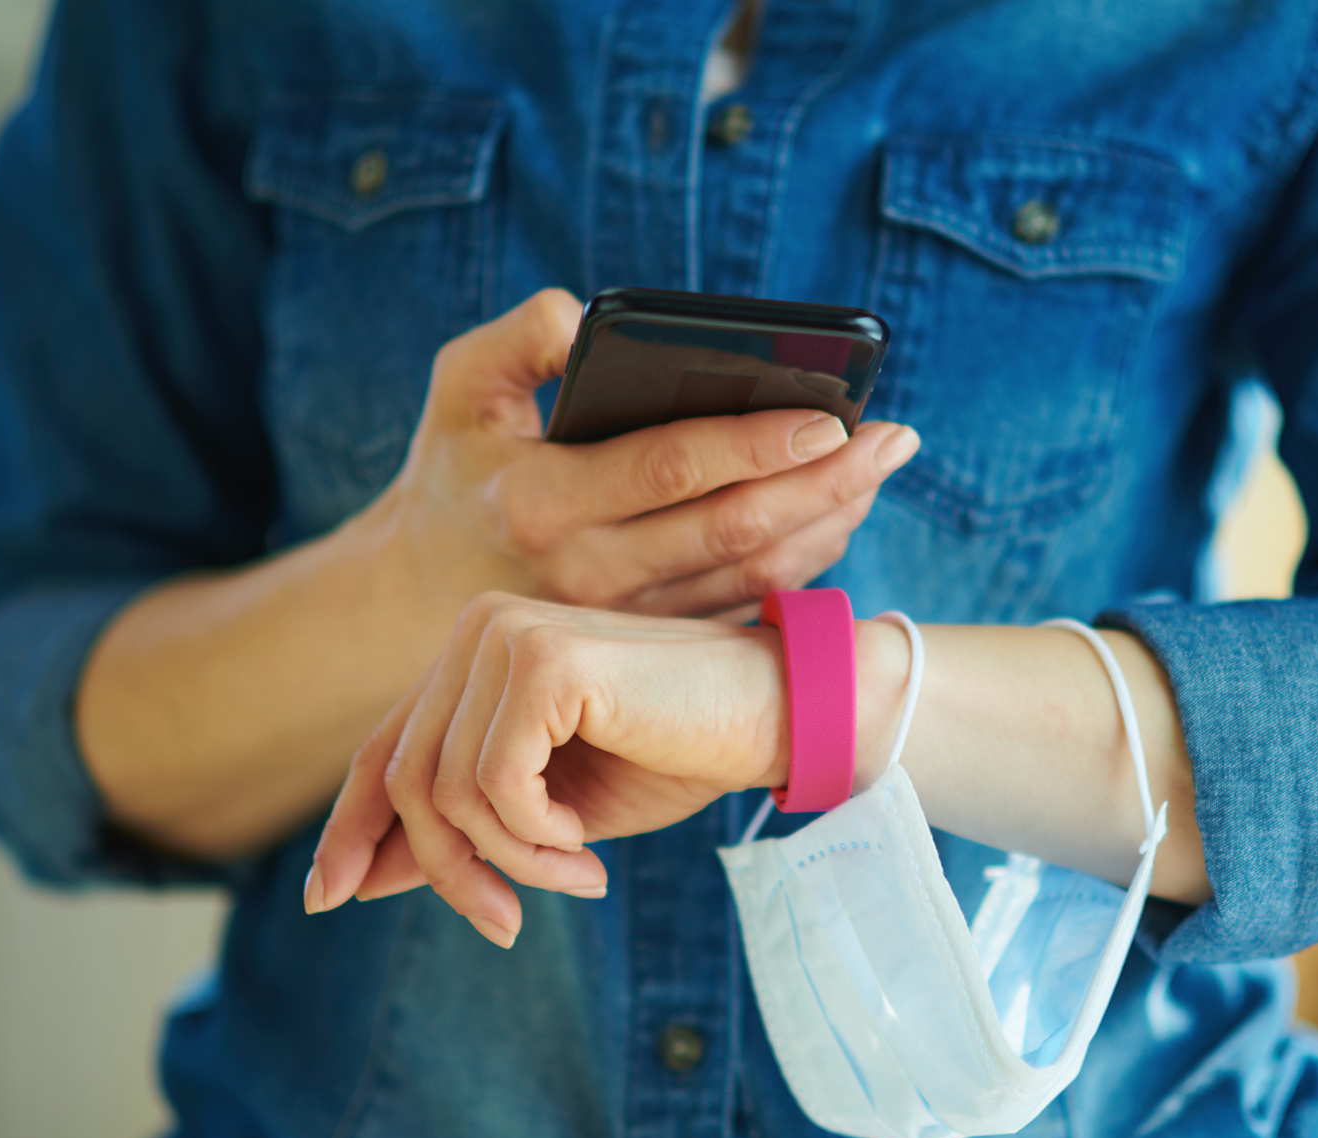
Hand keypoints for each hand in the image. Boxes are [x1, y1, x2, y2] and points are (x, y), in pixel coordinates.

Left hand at [306, 593, 788, 945]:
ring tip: (576, 876)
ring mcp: (506, 636)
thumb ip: (463, 828)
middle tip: (507, 924)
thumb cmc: (677, 754)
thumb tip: (354, 879)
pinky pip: (492, 785)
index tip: (327, 899)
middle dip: (449, 871)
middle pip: (407, 778)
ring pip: (445, 792)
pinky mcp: (542, 662)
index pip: (386, 747)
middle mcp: (478, 631)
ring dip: (509, 862)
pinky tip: (585, 845)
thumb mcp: (551, 811)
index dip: (351, 826)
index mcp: (477, 655)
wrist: (778, 716)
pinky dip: (534, 839)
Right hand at [380, 289, 919, 619]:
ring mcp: (626, 617)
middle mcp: (589, 570)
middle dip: (826, 482)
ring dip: (827, 523)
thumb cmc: (455, 471)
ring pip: (750, 574)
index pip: (669, 469)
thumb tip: (589, 317)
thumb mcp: (458, 387)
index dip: (754, 444)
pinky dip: (800, 561)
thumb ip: (518, 337)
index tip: (829, 416)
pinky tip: (838, 513)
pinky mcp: (651, 640)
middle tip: (896, 438)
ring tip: (879, 469)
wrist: (421, 597)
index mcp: (541, 500)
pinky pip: (743, 602)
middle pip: (733, 528)